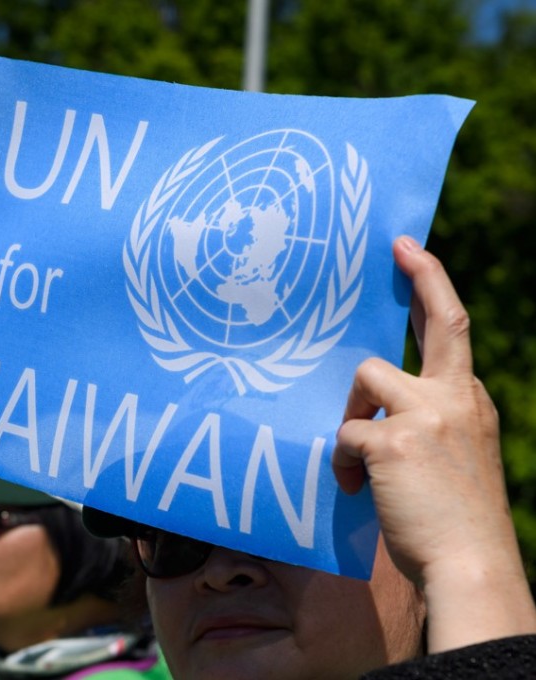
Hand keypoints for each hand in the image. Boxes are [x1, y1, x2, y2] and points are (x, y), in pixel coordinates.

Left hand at [333, 236, 533, 649]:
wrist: (470, 566)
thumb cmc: (455, 521)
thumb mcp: (457, 457)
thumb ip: (429, 421)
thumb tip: (376, 408)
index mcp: (471, 401)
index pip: (453, 331)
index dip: (432, 287)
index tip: (413, 253)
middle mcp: (456, 398)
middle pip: (440, 322)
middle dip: (423, 277)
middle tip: (399, 247)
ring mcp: (427, 415)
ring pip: (365, 379)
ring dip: (351, 413)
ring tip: (359, 461)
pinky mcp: (393, 440)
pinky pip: (345, 432)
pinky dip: (342, 460)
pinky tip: (355, 488)